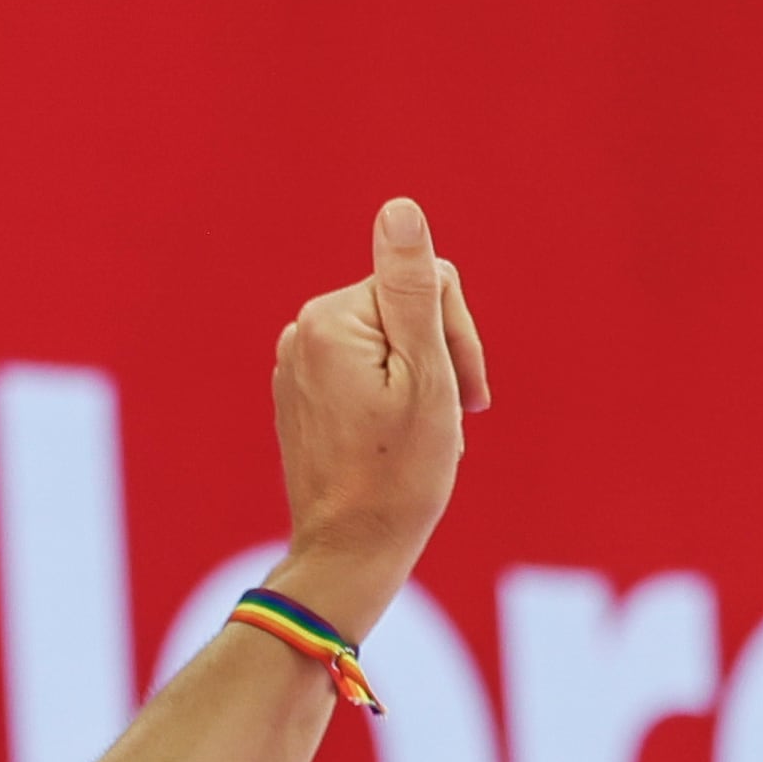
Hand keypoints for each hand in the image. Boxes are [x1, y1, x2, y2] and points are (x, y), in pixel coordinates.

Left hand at [257, 199, 485, 639]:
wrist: (350, 553)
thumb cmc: (399, 474)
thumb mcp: (425, 375)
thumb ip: (413, 288)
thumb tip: (399, 208)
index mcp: (330, 319)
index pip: (428, 282)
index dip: (460, 336)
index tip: (466, 396)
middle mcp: (302, 332)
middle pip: (406, 309)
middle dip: (441, 358)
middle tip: (452, 420)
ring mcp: (297, 364)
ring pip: (392, 343)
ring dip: (421, 382)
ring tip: (420, 437)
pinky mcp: (302, 393)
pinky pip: (367, 371)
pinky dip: (393, 399)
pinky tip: (394, 442)